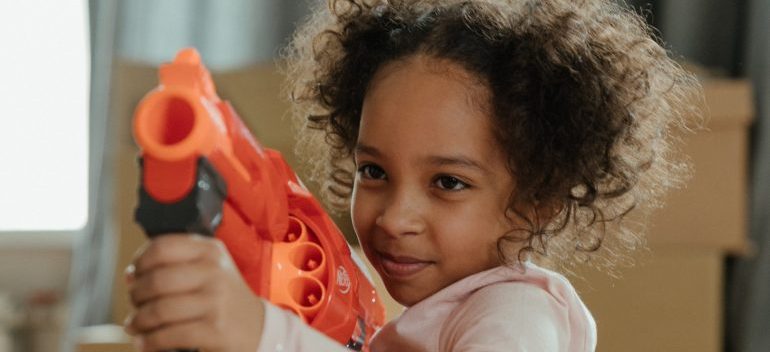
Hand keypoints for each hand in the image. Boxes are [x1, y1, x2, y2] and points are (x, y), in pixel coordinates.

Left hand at [124, 234, 264, 351]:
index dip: (140, 262)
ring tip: (135, 326)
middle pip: (156, 280)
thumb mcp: (210, 268)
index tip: (134, 275)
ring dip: (138, 322)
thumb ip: (175, 264)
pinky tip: (146, 342)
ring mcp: (216, 301)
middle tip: (134, 304)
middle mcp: (215, 272)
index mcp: (210, 251)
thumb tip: (132, 275)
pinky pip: (168, 335)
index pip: (162, 247)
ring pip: (158, 310)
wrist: (258, 327)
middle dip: (135, 296)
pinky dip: (150, 342)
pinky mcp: (215, 329)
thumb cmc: (225, 298)